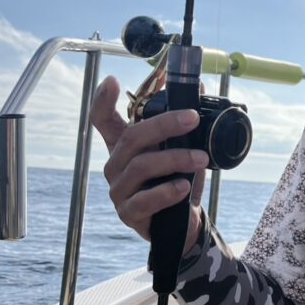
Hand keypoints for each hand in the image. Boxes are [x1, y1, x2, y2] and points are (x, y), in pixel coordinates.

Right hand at [90, 76, 206, 254]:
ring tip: (201, 159)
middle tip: (193, 118)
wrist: (181, 224)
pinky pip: (144, 200)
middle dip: (164, 124)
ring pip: (141, 167)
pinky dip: (166, 191)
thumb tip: (199, 87)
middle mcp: (116, 165)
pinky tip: (183, 187)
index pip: (104, 121)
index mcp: (125, 147)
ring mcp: (119, 190)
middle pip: (131, 137)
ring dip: (175, 159)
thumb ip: (185, 126)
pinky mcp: (129, 213)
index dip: (103, 101)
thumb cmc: (177, 181)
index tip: (110, 81)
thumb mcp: (182, 151)